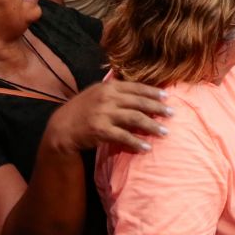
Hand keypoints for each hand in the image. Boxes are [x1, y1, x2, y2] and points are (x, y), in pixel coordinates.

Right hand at [43, 79, 172, 154]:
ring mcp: (103, 114)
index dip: (153, 92)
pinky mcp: (100, 130)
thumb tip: (136, 89)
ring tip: (165, 132)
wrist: (61, 127)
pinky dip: (136, 142)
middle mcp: (108, 98)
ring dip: (152, 125)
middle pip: (139, 102)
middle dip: (158, 108)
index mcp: (109, 87)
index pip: (136, 87)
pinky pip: (123, 136)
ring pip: (134, 118)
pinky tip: (146, 147)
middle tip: (172, 114)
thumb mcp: (96, 93)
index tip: (167, 97)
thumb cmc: (81, 110)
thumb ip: (114, 90)